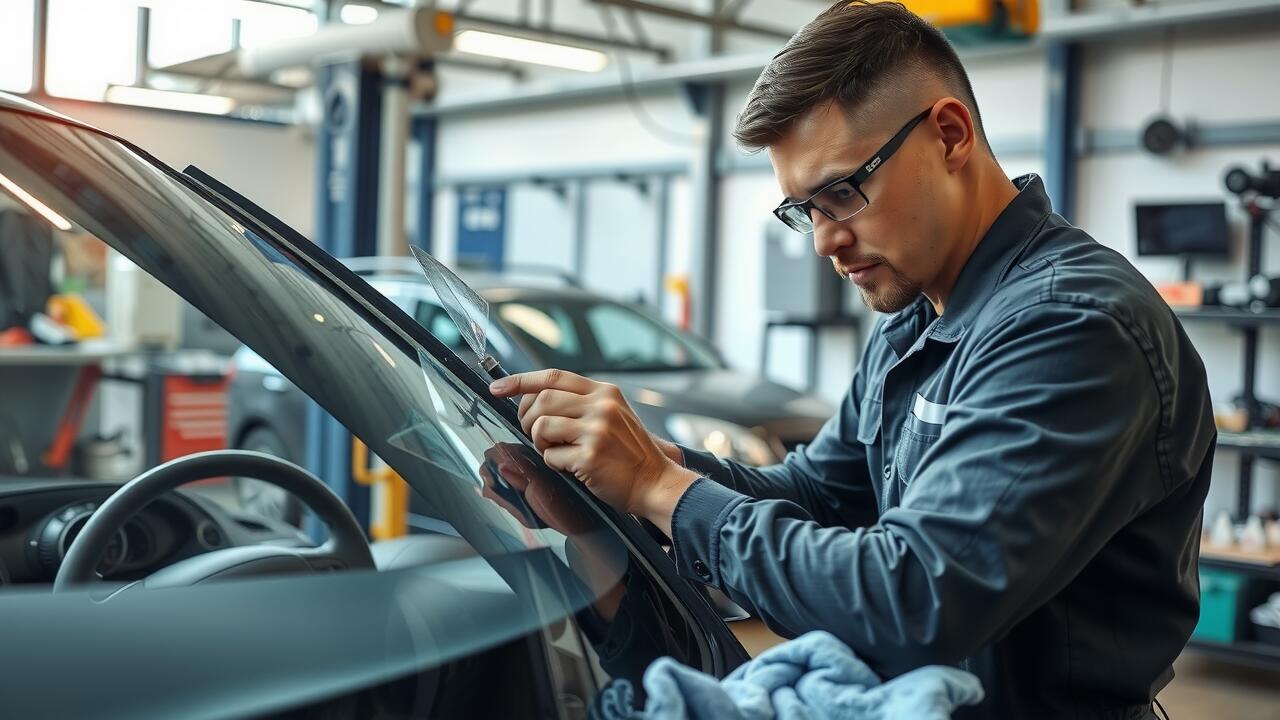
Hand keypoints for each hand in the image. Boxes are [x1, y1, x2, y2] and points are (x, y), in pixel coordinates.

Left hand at [489, 369, 697, 528]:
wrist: (655, 482)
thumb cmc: (629, 453)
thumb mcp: (614, 415)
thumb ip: (581, 403)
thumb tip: (536, 400)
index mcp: (605, 392)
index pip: (554, 376)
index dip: (520, 380)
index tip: (498, 388)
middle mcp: (602, 406)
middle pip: (542, 400)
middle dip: (527, 418)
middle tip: (534, 434)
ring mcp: (597, 430)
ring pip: (541, 426)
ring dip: (539, 442)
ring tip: (556, 450)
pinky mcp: (591, 456)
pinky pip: (551, 455)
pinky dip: (554, 463)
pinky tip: (572, 467)